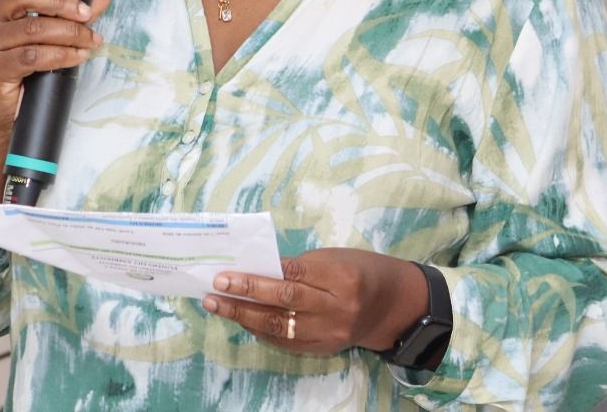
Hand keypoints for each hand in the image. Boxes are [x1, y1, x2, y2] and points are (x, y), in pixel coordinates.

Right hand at [0, 0, 111, 134]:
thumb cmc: (18, 70)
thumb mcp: (41, 38)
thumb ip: (68, 16)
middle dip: (63, 3)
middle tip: (88, 13)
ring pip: (34, 30)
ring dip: (70, 33)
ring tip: (91, 40)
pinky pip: (33, 56)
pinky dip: (61, 55)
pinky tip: (78, 56)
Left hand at [201, 248, 429, 356]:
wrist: (391, 305)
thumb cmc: (359, 269)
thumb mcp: (333, 258)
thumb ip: (299, 267)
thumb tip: (257, 271)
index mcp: (341, 277)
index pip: (292, 276)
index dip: (257, 276)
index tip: (227, 273)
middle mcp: (337, 308)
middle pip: (284, 302)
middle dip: (245, 295)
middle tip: (215, 288)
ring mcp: (331, 333)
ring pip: (280, 326)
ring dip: (244, 316)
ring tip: (219, 306)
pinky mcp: (325, 349)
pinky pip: (287, 342)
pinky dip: (261, 330)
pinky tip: (243, 319)